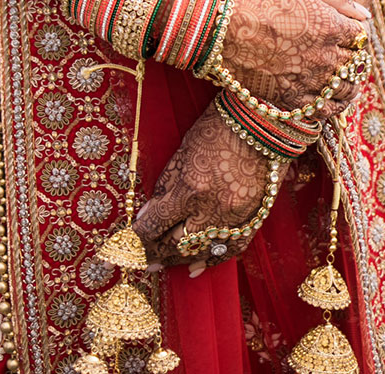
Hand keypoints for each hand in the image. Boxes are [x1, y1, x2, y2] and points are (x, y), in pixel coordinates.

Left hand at [134, 105, 276, 268]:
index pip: (154, 226)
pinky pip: (231, 249)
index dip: (134, 241)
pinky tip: (197, 266)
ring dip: (179, 260)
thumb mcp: (183, 152)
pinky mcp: (255, 216)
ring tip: (164, 262)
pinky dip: (212, 259)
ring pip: (202, 252)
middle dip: (154, 255)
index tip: (119, 249)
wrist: (265, 118)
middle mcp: (214, 209)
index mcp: (191, 189)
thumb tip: (148, 215)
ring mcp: (237, 217)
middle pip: (176, 245)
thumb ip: (165, 186)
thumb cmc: (219, 126)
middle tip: (141, 262)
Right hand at [219, 0, 370, 110]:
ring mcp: (309, 80)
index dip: (358, 35)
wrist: (221, 25)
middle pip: (355, 64)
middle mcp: (325, 57)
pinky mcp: (289, 99)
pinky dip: (331, 108)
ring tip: (347, 83)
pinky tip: (332, 103)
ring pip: (344, 91)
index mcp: (333, 27)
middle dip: (355, 60)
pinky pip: (321, 112)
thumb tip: (364, 16)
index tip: (351, 35)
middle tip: (350, 58)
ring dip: (349, 86)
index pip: (361, 37)